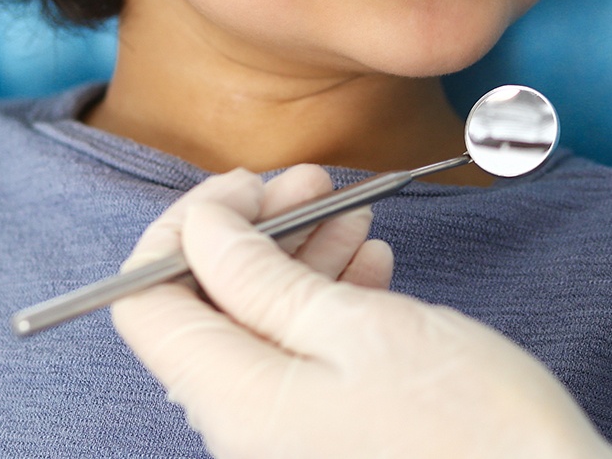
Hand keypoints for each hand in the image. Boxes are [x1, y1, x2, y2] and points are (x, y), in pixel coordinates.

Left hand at [112, 166, 611, 458]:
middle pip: (205, 305)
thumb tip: (199, 227)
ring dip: (296, 255)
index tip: (244, 185)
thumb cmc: (465, 425)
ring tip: (352, 212)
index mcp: (233, 401)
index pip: (145, 301)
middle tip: (310, 179)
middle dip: (251, 229)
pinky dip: (325, 298)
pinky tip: (368, 263)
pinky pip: (298, 352)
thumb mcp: (357, 328)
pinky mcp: (324, 432)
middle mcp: (242, 425)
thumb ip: (260, 277)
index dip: (184, 227)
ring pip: (257, 322)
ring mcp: (283, 433)